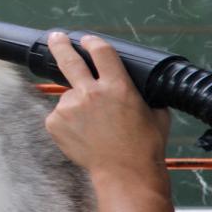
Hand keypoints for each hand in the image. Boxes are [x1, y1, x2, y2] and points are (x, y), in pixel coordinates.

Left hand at [44, 32, 169, 175]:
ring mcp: (70, 107)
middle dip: (61, 45)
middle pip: (69, 59)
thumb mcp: (156, 112)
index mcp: (117, 85)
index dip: (93, 42)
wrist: (125, 173)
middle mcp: (90, 92)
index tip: (88, 40)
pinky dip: (68, 121)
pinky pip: (59, 115)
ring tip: (93, 126)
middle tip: (56, 38)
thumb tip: (138, 87)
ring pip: (68, 97)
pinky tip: (83, 134)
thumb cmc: (144, 146)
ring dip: (76, 105)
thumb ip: (143, 94)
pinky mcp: (55, 123)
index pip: (100, 52)